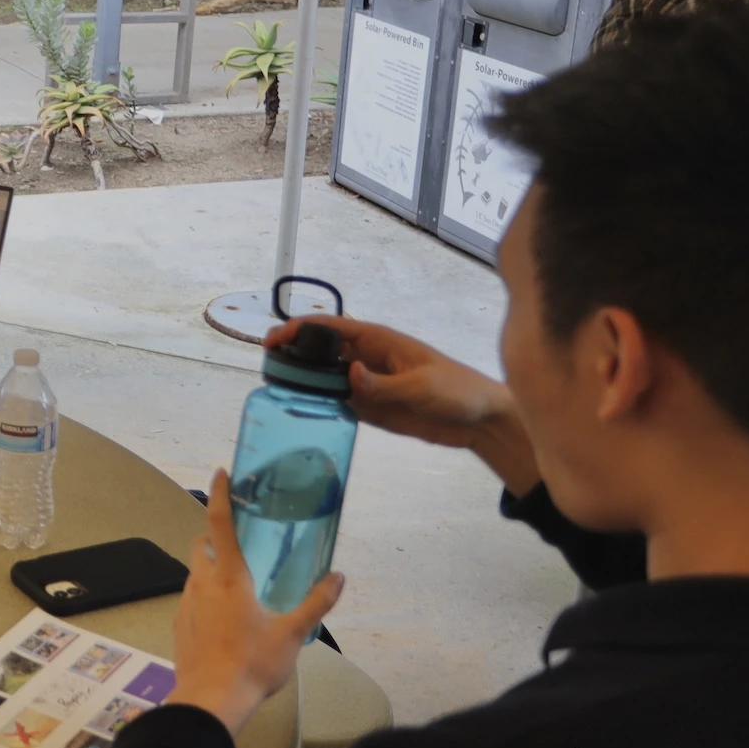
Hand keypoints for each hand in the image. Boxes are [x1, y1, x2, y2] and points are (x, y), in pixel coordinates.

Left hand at [164, 470, 344, 735]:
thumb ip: (316, 604)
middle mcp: (202, 582)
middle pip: (203, 545)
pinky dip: (205, 598)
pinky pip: (191, 600)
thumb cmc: (252, 663)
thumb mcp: (292, 634)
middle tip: (240, 543)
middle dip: (215, 537)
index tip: (221, 472)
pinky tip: (224, 619)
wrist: (210, 700)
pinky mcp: (179, 625)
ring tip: (238, 586)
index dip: (222, 494)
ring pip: (196, 573)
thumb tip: (339, 577)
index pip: (221, 523)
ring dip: (212, 570)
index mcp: (229, 577)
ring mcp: (186, 604)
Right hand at [269, 316, 538, 492]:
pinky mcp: (372, 407)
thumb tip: (347, 375)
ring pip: (326, 376)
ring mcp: (368, 383)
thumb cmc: (458, 391)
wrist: (481, 421)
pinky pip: (339, 401)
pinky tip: (303, 411)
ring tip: (277, 390)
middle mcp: (368, 358)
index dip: (300, 328)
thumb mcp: (421, 385)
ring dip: (304, 380)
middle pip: (322, 350)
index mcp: (378, 341)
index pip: (331, 327)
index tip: (275, 339)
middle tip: (267, 367)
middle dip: (294, 353)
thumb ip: (382, 384)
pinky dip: (320, 404)